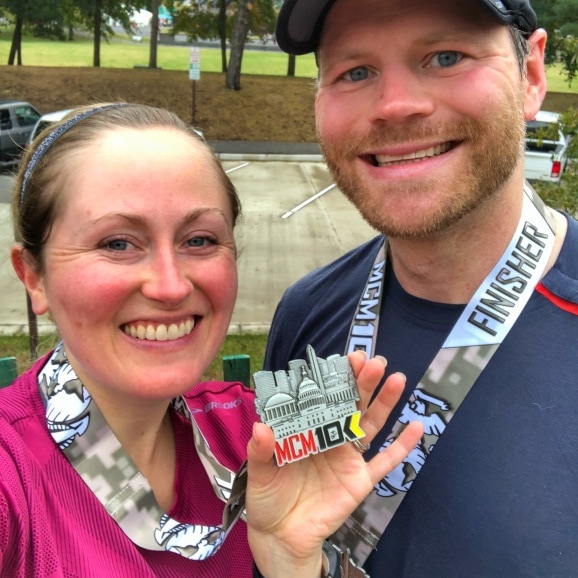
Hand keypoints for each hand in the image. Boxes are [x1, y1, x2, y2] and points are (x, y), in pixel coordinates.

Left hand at [246, 351, 423, 576]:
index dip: (335, 378)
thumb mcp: (260, 472)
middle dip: (362, 382)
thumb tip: (261, 426)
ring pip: (371, 425)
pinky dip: (402, 446)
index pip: (324, 398)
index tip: (347, 359)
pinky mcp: (360, 480)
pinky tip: (417, 427)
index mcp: (307, 429)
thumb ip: (262, 450)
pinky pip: (385, 462)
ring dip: (385, 403)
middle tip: (374, 361)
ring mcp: (348, 458)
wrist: (282, 536)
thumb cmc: (268, 497)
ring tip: (396, 379)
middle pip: (351, 405)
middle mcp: (331, 437)